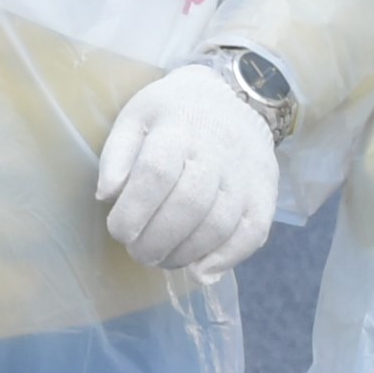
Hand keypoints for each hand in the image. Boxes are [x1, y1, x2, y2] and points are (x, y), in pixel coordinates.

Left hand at [92, 62, 283, 276]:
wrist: (236, 100)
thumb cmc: (175, 115)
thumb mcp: (136, 118)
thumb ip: (116, 155)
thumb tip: (108, 195)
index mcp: (178, 127)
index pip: (156, 173)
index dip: (134, 211)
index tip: (119, 231)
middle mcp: (217, 150)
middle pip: (189, 204)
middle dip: (157, 240)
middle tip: (140, 253)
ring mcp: (245, 174)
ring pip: (219, 225)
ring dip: (185, 254)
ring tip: (164, 259)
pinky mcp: (265, 193)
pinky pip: (252, 234)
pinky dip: (225, 260)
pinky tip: (201, 272)